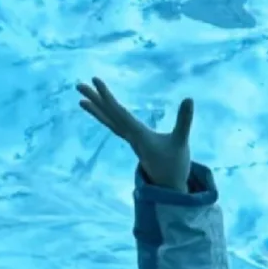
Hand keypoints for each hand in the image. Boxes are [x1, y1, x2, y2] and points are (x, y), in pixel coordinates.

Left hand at [77, 77, 193, 192]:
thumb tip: (189, 98)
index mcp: (138, 134)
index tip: (95, 81)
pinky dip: (107, 118)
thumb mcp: (181, 141)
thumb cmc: (175, 165)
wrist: (169, 187)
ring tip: (81, 100)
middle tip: (78, 85)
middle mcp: (130, 137)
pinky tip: (104, 113)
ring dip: (96, 110)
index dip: (106, 97)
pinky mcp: (135, 143)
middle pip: (109, 116)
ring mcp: (131, 141)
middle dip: (94, 100)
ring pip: (110, 122)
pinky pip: (116, 127)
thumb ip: (184, 120)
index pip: (119, 112)